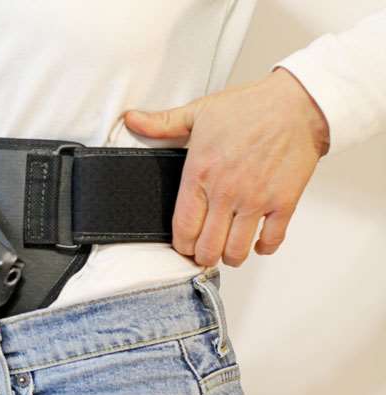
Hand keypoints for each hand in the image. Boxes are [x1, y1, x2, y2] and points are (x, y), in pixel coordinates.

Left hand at [124, 67, 329, 266]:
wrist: (296, 104)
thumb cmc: (250, 107)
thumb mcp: (198, 111)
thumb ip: (162, 123)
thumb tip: (131, 120)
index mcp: (200, 173)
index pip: (183, 227)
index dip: (181, 245)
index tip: (183, 246)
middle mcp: (226, 191)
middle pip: (208, 246)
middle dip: (203, 255)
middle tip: (205, 251)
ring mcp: (256, 199)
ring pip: (237, 250)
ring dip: (230, 257)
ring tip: (228, 251)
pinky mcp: (284, 202)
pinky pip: (272, 240)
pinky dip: (263, 247)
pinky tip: (257, 241)